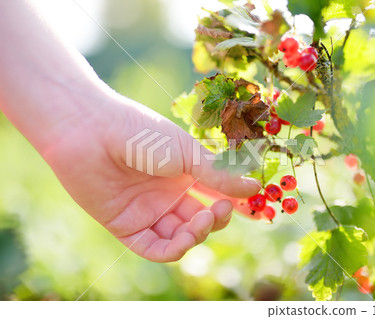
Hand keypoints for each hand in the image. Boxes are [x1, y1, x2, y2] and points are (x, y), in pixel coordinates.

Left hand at [40, 94, 259, 261]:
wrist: (89, 130)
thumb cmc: (140, 132)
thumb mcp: (186, 153)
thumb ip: (218, 175)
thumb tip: (254, 187)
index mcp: (184, 172)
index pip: (216, 195)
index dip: (236, 204)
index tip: (257, 210)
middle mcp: (168, 194)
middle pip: (201, 219)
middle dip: (217, 219)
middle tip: (224, 209)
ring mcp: (148, 211)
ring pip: (181, 237)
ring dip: (197, 234)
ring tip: (204, 218)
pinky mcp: (126, 226)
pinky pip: (154, 248)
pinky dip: (172, 250)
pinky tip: (184, 239)